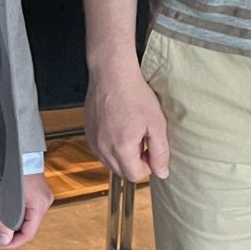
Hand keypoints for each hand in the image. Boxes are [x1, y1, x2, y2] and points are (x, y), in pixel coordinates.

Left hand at [0, 173, 53, 248]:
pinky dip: (10, 216)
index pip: (28, 234)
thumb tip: (4, 241)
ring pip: (23, 220)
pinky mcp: (33, 193)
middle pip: (25, 228)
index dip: (12, 243)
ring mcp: (39, 198)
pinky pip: (22, 211)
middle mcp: (43, 203)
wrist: (18, 149)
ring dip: (6, 225)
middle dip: (6, 233)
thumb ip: (5, 222)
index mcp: (39, 206)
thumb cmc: (13, 170)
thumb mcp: (6, 200)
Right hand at [85, 60, 170, 180]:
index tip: (150, 151)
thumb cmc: (134, 93)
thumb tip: (161, 172)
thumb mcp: (156, 124)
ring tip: (131, 134)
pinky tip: (119, 129)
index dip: (147, 166)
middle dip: (134, 163)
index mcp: (121, 148)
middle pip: (121, 172)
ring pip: (109, 162)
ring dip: (122, 156)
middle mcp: (103, 147)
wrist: (112, 74)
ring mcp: (93, 140)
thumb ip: (160, 152)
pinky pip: (100, 150)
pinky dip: (111, 146)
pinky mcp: (88, 132)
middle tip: (143, 141)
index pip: (134, 175)